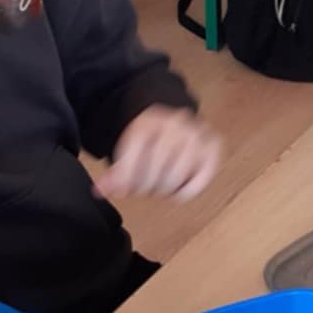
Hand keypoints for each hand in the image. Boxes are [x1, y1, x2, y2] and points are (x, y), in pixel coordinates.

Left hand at [94, 105, 222, 201]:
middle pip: (154, 171)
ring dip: (164, 191)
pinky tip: (176, 189)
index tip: (124, 191)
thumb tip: (99, 191)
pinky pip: (199, 182)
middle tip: (143, 189)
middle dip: (145, 187)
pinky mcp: (214, 147)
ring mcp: (197, 135)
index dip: (126, 180)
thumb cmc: (148, 141)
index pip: (133, 157)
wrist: (173, 118)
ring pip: (176, 178)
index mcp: (149, 122)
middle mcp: (175, 124)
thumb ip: (115, 172)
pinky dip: (185, 193)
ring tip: (159, 188)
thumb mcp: (128, 149)